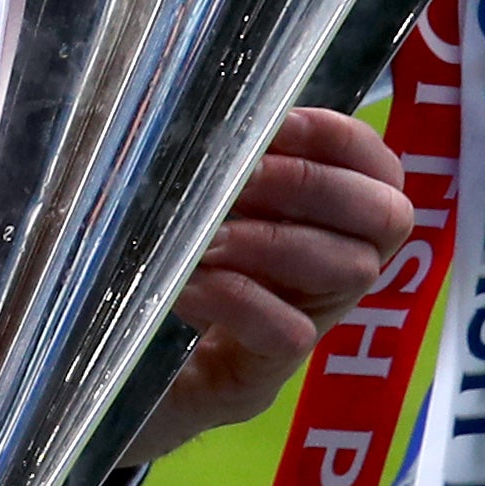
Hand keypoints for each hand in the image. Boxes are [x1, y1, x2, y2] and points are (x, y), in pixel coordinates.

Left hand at [122, 106, 419, 467]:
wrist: (99, 374)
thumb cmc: (147, 267)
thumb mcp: (179, 205)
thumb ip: (205, 162)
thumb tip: (202, 105)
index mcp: (321, 220)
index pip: (379, 169)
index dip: (340, 139)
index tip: (280, 123)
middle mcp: (330, 273)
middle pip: (385, 220)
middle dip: (315, 186)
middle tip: (246, 179)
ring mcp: (301, 328)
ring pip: (348, 272)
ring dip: (277, 240)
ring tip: (209, 234)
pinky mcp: (258, 381)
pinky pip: (290, 334)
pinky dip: (243, 300)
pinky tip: (192, 284)